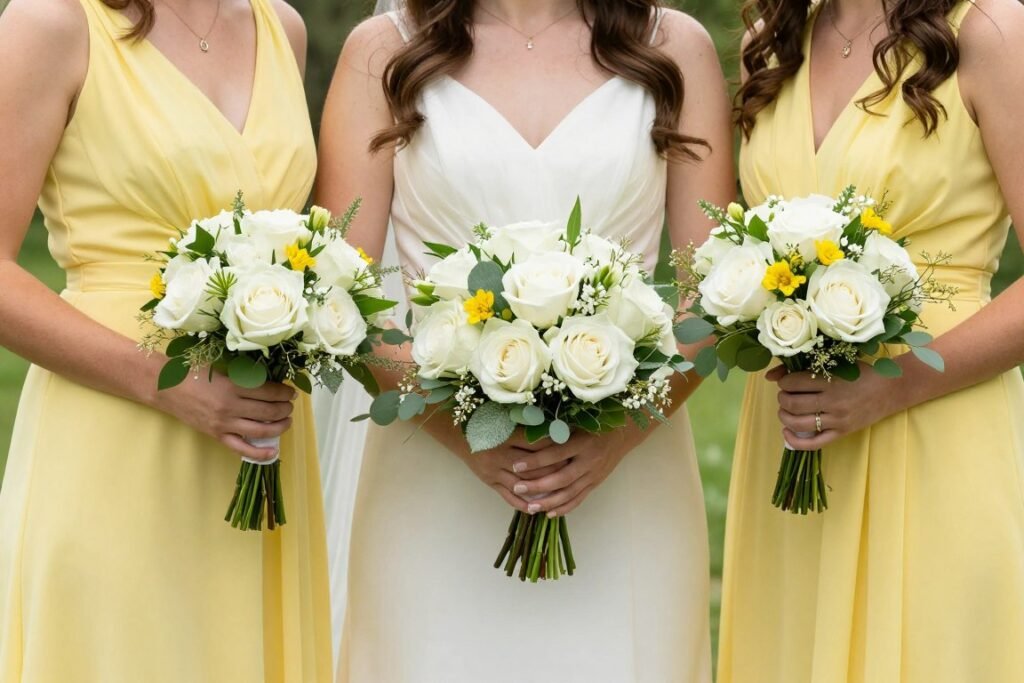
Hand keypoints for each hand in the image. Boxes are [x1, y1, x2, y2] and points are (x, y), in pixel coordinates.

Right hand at [154, 371, 295, 461]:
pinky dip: (260, 452)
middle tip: (290, 405)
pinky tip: (274, 451)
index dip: (284, 392)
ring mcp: (224, 423)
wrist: (165, 387)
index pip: (269, 391)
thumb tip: (269, 382)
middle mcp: (230, 407)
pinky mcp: (217, 435)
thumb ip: (244, 377)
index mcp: (233, 386)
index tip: (291, 392)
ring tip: (287, 421)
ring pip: (260, 430)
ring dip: (279, 426)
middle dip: (285, 408)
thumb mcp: (222, 369)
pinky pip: (241, 448)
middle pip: (268, 411)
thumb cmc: (193, 372)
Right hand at [421, 419, 567, 512]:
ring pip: (522, 484)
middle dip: (553, 469)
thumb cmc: (486, 424)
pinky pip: (509, 497)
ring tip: (560, 492)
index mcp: (505, 437)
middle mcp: (499, 456)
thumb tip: (556, 429)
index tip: (571, 448)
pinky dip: (524, 504)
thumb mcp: (505, 420)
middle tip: (572, 470)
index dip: (554, 447)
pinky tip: (538, 508)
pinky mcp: (490, 483)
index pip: (536, 444)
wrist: (459, 434)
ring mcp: (494, 472)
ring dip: (541, 490)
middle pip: (532, 467)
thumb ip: (527, 426)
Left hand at [509, 427, 642, 517]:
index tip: (515, 466)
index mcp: (582, 442)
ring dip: (549, 502)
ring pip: (569, 493)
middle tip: (517, 488)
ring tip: (530, 507)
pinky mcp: (595, 484)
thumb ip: (556, 433)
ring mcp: (593, 475)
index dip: (535, 461)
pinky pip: (579, 499)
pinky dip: (565, 508)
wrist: (622, 434)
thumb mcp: (576, 424)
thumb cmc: (593, 425)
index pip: (555, 454)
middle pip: (561, 478)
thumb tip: (527, 438)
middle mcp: (588, 461)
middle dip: (537, 485)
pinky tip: (549, 513)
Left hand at [768, 362, 905, 449]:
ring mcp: (837, 420)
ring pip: (798, 423)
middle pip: (792, 403)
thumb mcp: (836, 363)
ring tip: (786, 409)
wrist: (891, 389)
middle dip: (782, 398)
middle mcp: (833, 401)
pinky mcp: (842, 433)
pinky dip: (794, 441)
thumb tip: (770, 376)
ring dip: (784, 416)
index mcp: (831, 380)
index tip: (786, 381)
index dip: (783, 382)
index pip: (793, 383)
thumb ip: (803, 366)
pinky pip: (813, 443)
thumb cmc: (861, 373)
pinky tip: (786, 432)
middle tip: (785, 395)